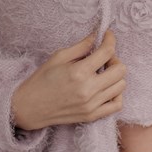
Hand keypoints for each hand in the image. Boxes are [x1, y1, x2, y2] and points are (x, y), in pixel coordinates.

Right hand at [11, 29, 126, 129]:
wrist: (29, 107)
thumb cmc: (41, 80)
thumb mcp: (58, 57)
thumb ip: (81, 46)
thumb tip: (97, 36)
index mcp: (79, 72)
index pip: (107, 52)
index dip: (110, 40)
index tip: (108, 35)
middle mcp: (88, 89)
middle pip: (120, 70)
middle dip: (115, 59)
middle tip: (104, 57)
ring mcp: (91, 105)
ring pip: (121, 86)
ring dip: (115, 76)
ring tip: (103, 73)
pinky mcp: (92, 116)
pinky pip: (117, 105)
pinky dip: (116, 94)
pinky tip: (107, 88)